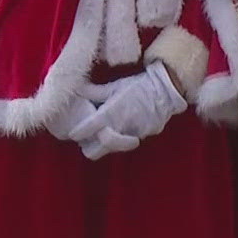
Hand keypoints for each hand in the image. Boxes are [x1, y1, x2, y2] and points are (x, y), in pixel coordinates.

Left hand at [67, 63, 186, 159]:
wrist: (165, 90)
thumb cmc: (137, 85)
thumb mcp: (115, 86)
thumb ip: (95, 93)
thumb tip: (77, 90)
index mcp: (112, 112)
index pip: (89, 128)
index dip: (78, 132)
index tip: (73, 133)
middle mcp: (120, 127)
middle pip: (95, 151)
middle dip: (89, 147)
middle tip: (89, 137)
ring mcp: (132, 135)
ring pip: (111, 148)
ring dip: (107, 143)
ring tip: (107, 131)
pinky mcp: (143, 137)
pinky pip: (127, 142)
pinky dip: (122, 138)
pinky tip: (123, 127)